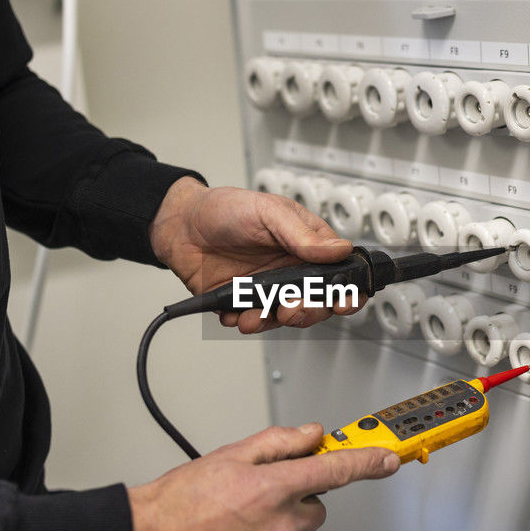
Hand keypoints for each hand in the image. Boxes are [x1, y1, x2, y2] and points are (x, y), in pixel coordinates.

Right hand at [128, 423, 397, 530]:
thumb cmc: (175, 502)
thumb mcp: (228, 455)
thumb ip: (278, 443)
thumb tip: (312, 436)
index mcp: (273, 489)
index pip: (335, 472)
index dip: (366, 463)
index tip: (386, 461)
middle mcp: (278, 528)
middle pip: (314, 510)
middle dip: (295, 500)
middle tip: (256, 496)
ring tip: (226, 525)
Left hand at [149, 177, 363, 332]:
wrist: (180, 225)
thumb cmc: (225, 209)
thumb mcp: (269, 211)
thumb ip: (303, 235)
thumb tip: (339, 249)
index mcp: (307, 246)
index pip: (341, 273)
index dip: (349, 291)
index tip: (343, 302)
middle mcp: (292, 270)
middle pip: (318, 304)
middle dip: (308, 312)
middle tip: (291, 307)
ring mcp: (269, 289)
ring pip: (286, 318)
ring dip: (273, 321)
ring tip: (255, 314)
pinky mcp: (244, 303)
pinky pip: (253, 322)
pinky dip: (245, 322)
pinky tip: (234, 312)